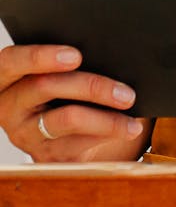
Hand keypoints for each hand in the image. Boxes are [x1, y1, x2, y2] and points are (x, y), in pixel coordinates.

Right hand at [0, 44, 146, 162]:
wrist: (58, 130)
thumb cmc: (61, 87)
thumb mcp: (54, 71)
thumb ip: (66, 62)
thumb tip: (107, 52)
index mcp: (7, 77)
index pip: (13, 61)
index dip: (42, 57)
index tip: (76, 56)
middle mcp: (10, 106)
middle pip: (45, 88)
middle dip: (90, 86)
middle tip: (124, 91)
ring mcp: (25, 133)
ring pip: (67, 119)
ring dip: (106, 117)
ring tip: (131, 108)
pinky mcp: (43, 154)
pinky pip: (76, 143)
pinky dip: (106, 132)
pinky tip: (127, 126)